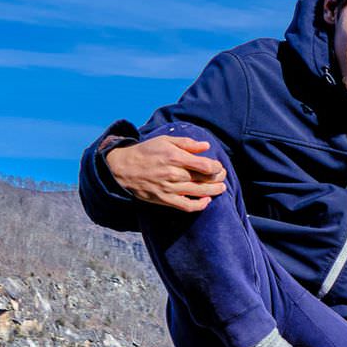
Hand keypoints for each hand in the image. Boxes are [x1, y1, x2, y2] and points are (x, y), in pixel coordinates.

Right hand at [104, 135, 226, 210]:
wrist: (123, 168)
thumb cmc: (146, 152)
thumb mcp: (164, 140)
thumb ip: (187, 143)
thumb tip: (206, 146)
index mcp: (174, 157)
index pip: (204, 165)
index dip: (216, 167)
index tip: (218, 166)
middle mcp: (173, 173)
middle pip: (203, 179)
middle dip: (217, 178)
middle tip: (222, 176)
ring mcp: (169, 188)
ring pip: (198, 192)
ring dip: (213, 191)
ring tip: (221, 188)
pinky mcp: (165, 200)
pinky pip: (187, 206)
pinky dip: (199, 205)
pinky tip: (207, 201)